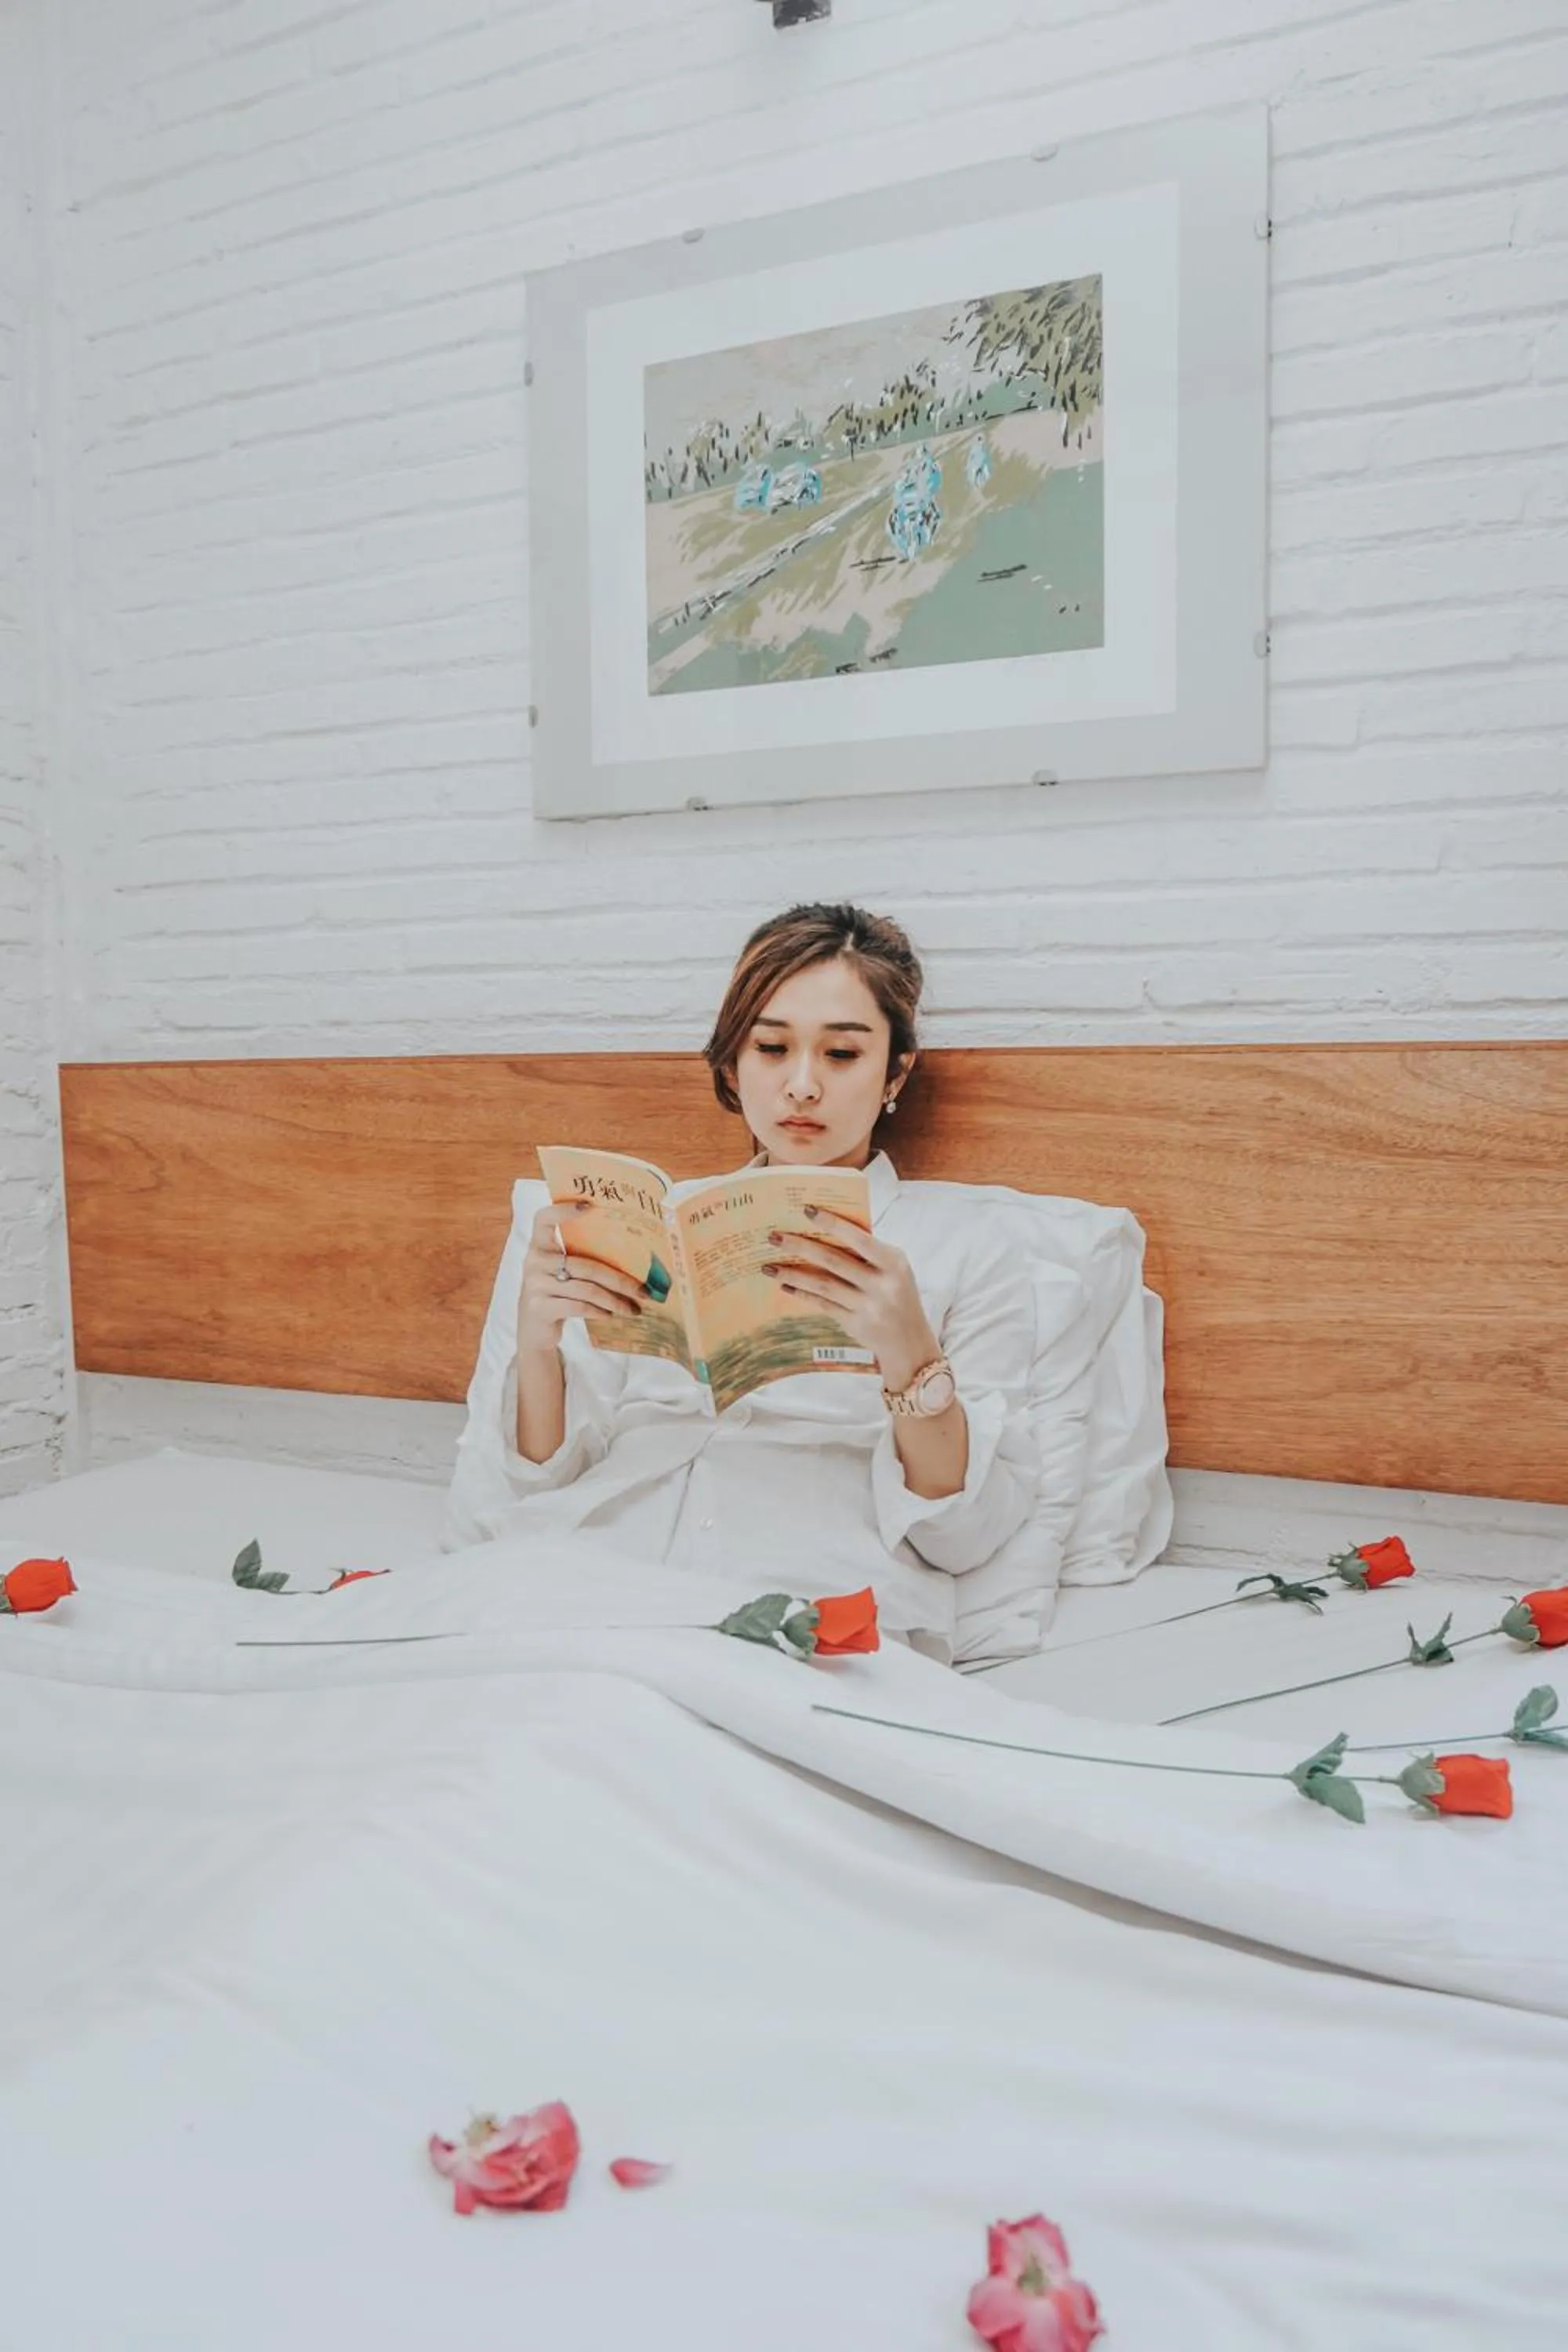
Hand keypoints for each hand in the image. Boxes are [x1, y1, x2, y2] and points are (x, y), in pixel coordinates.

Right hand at [518, 1202, 647, 1358]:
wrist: (534, 1331)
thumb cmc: (556, 1295)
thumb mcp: (561, 1273)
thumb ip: (581, 1259)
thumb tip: (634, 1260)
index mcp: (539, 1246)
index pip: (544, 1219)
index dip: (563, 1209)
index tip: (590, 1205)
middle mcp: (534, 1262)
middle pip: (586, 1265)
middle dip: (621, 1280)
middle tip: (645, 1290)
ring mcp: (535, 1285)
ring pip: (587, 1289)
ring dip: (616, 1301)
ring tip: (634, 1309)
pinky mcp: (540, 1308)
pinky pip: (579, 1307)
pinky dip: (599, 1311)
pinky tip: (611, 1314)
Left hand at [762, 1207, 939, 1394]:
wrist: (909, 1342)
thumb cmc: (898, 1294)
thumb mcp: (894, 1269)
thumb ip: (868, 1252)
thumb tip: (826, 1230)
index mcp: (893, 1263)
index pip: (859, 1238)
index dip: (832, 1223)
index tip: (806, 1209)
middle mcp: (882, 1284)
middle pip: (834, 1260)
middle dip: (801, 1247)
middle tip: (774, 1237)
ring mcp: (868, 1306)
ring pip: (823, 1285)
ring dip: (793, 1274)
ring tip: (769, 1266)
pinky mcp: (855, 1324)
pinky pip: (823, 1304)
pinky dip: (803, 1294)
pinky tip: (786, 1286)